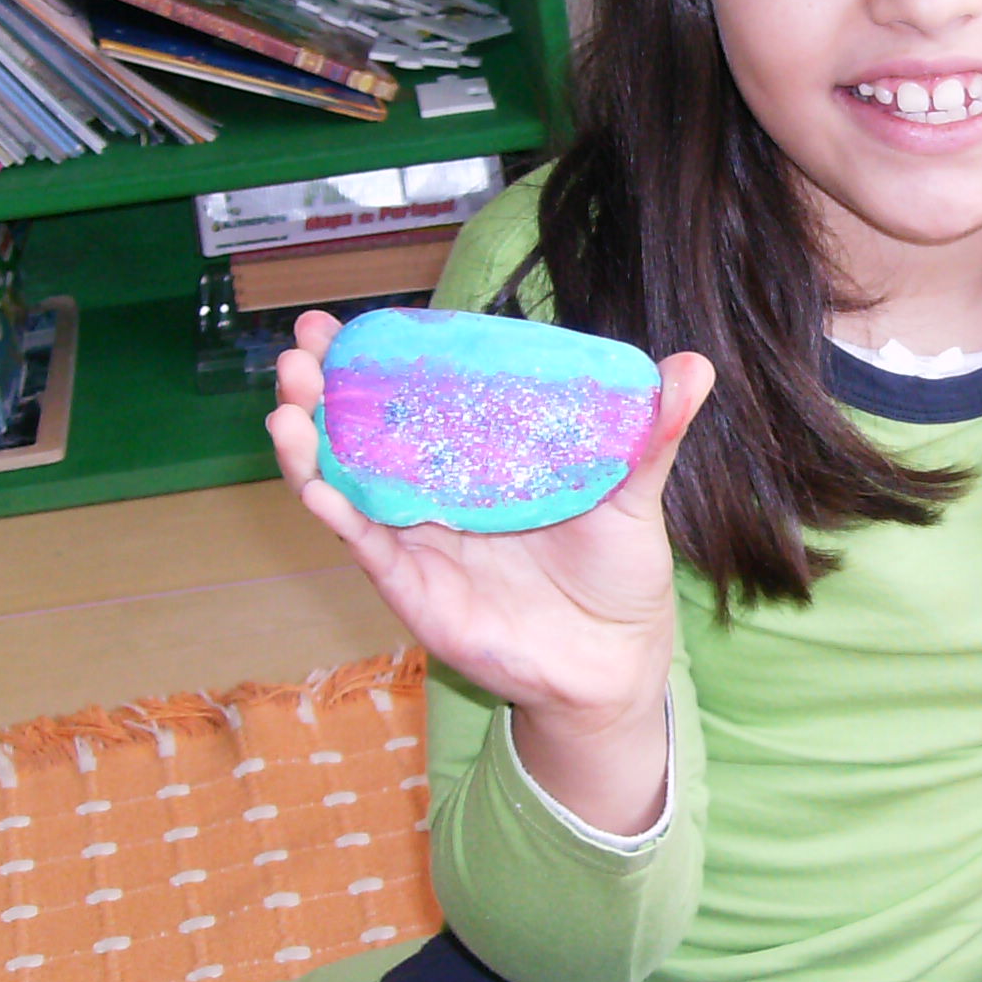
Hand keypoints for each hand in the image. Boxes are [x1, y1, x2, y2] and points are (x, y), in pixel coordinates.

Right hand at [265, 310, 713, 828]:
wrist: (620, 660)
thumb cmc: (620, 570)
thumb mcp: (635, 491)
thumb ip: (652, 432)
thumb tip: (694, 365)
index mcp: (479, 459)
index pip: (415, 397)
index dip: (373, 359)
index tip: (338, 321)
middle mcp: (438, 495)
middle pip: (361, 435)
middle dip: (322, 392)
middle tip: (302, 350)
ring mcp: (421, 542)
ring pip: (347, 488)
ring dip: (310, 449)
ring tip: (288, 407)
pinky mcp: (419, 591)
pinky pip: (369, 549)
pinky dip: (340, 517)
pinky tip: (317, 487)